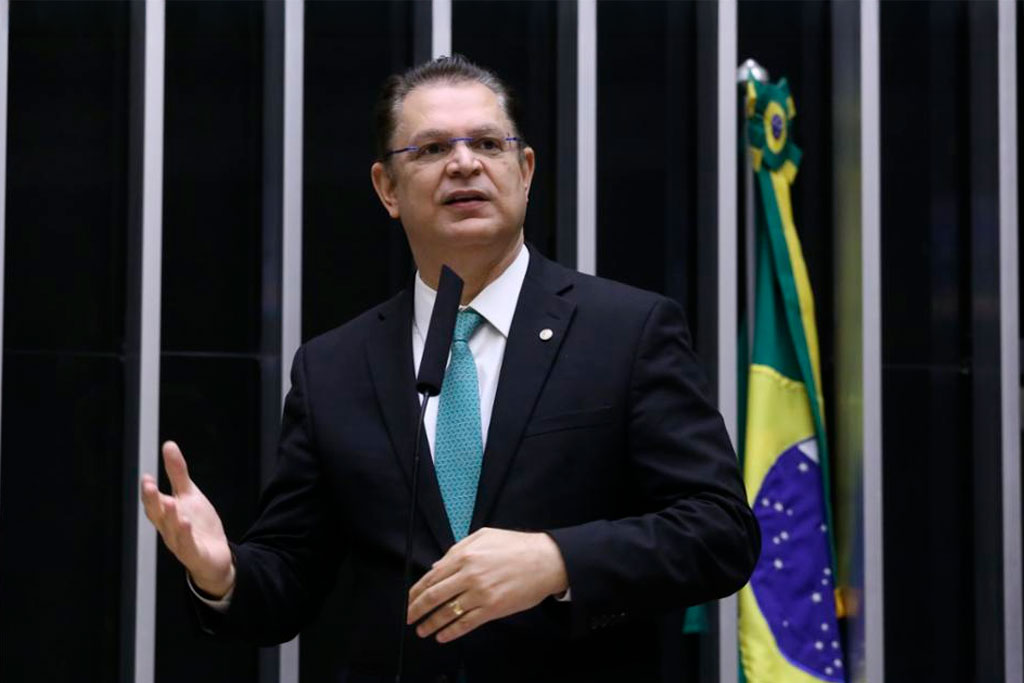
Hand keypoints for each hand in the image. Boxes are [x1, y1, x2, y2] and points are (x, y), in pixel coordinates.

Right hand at [140, 441, 234, 597]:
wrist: (215, 556)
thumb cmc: (197, 525)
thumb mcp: (189, 495)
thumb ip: (177, 473)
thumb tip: (168, 444)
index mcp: (166, 515)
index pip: (154, 503)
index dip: (149, 492)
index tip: (146, 477)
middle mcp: (169, 530)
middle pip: (158, 516)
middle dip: (153, 501)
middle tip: (149, 485)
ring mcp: (181, 544)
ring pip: (172, 531)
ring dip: (170, 517)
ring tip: (170, 502)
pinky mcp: (195, 555)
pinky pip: (187, 546)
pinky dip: (185, 536)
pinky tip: (186, 523)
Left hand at [406, 528, 568, 643]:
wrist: (546, 561)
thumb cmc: (517, 546)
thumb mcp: (484, 536)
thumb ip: (457, 549)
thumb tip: (436, 567)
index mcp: (465, 556)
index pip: (432, 577)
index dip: (417, 592)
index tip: (409, 600)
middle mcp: (470, 575)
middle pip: (435, 596)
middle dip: (417, 609)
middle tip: (410, 617)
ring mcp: (481, 593)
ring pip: (448, 612)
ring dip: (431, 624)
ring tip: (422, 631)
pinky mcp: (493, 609)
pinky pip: (466, 624)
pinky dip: (451, 632)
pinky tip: (442, 636)